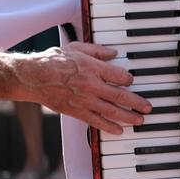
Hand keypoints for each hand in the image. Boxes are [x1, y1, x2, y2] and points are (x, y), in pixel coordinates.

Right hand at [25, 42, 151, 133]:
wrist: (31, 77)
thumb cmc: (52, 61)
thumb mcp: (77, 47)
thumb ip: (97, 50)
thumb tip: (114, 53)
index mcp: (93, 68)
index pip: (120, 76)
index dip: (130, 79)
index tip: (132, 81)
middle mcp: (91, 85)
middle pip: (120, 96)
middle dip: (137, 103)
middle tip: (148, 108)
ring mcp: (83, 100)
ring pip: (111, 111)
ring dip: (128, 117)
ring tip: (140, 121)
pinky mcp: (75, 111)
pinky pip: (95, 121)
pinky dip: (108, 126)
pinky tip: (119, 130)